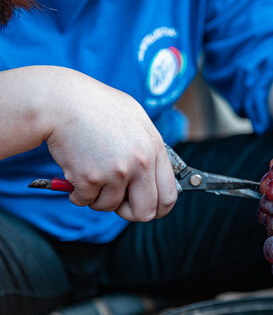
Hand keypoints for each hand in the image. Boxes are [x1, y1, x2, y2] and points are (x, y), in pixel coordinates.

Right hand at [42, 67, 176, 221]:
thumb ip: (149, 150)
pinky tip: (75, 172)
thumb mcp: (137, 122)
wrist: (62, 101)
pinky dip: (78, 193)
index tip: (148, 208)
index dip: (158, 208)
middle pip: (145, 212)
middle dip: (130, 212)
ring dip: (98, 197)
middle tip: (117, 202)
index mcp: (154, 149)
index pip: (168, 196)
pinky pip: (85, 201)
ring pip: (110, 207)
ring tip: (92, 173)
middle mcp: (140, 163)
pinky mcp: (90, 178)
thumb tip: (155, 179)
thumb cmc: (98, 108)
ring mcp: (116, 172)